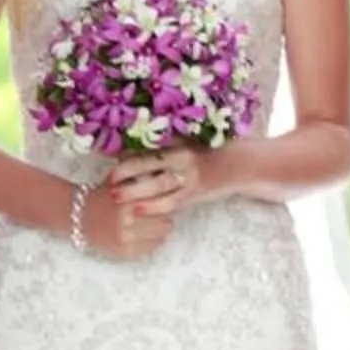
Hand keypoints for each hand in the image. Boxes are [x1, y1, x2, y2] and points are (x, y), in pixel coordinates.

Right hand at [77, 180, 173, 258]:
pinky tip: (140, 234)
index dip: (165, 200)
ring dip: (157, 229)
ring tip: (148, 224)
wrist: (77, 215)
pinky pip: (150, 248)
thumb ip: (142, 178)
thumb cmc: (102, 195)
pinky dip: (149, 241)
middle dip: (163, 216)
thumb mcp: (120, 180)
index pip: (164, 203)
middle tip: (155, 213)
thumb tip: (170, 177)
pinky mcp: (124, 252)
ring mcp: (126, 238)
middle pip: (166, 222)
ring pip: (161, 236)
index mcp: (128, 199)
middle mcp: (128, 220)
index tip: (163, 199)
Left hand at [111, 146, 226, 220]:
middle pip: (148, 163)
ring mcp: (189, 176)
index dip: (128, 151)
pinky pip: (171, 201)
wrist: (242, 164)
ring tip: (116, 196)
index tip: (110, 156)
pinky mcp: (194, 193)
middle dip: (126, 172)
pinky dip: (154, 206)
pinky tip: (139, 210)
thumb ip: (169, 141)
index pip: (148, 144)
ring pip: (157, 184)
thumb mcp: (193, 139)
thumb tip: (138, 144)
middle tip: (108, 179)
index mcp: (180, 140)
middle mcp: (183, 157)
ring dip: (135, 191)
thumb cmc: (215, 150)